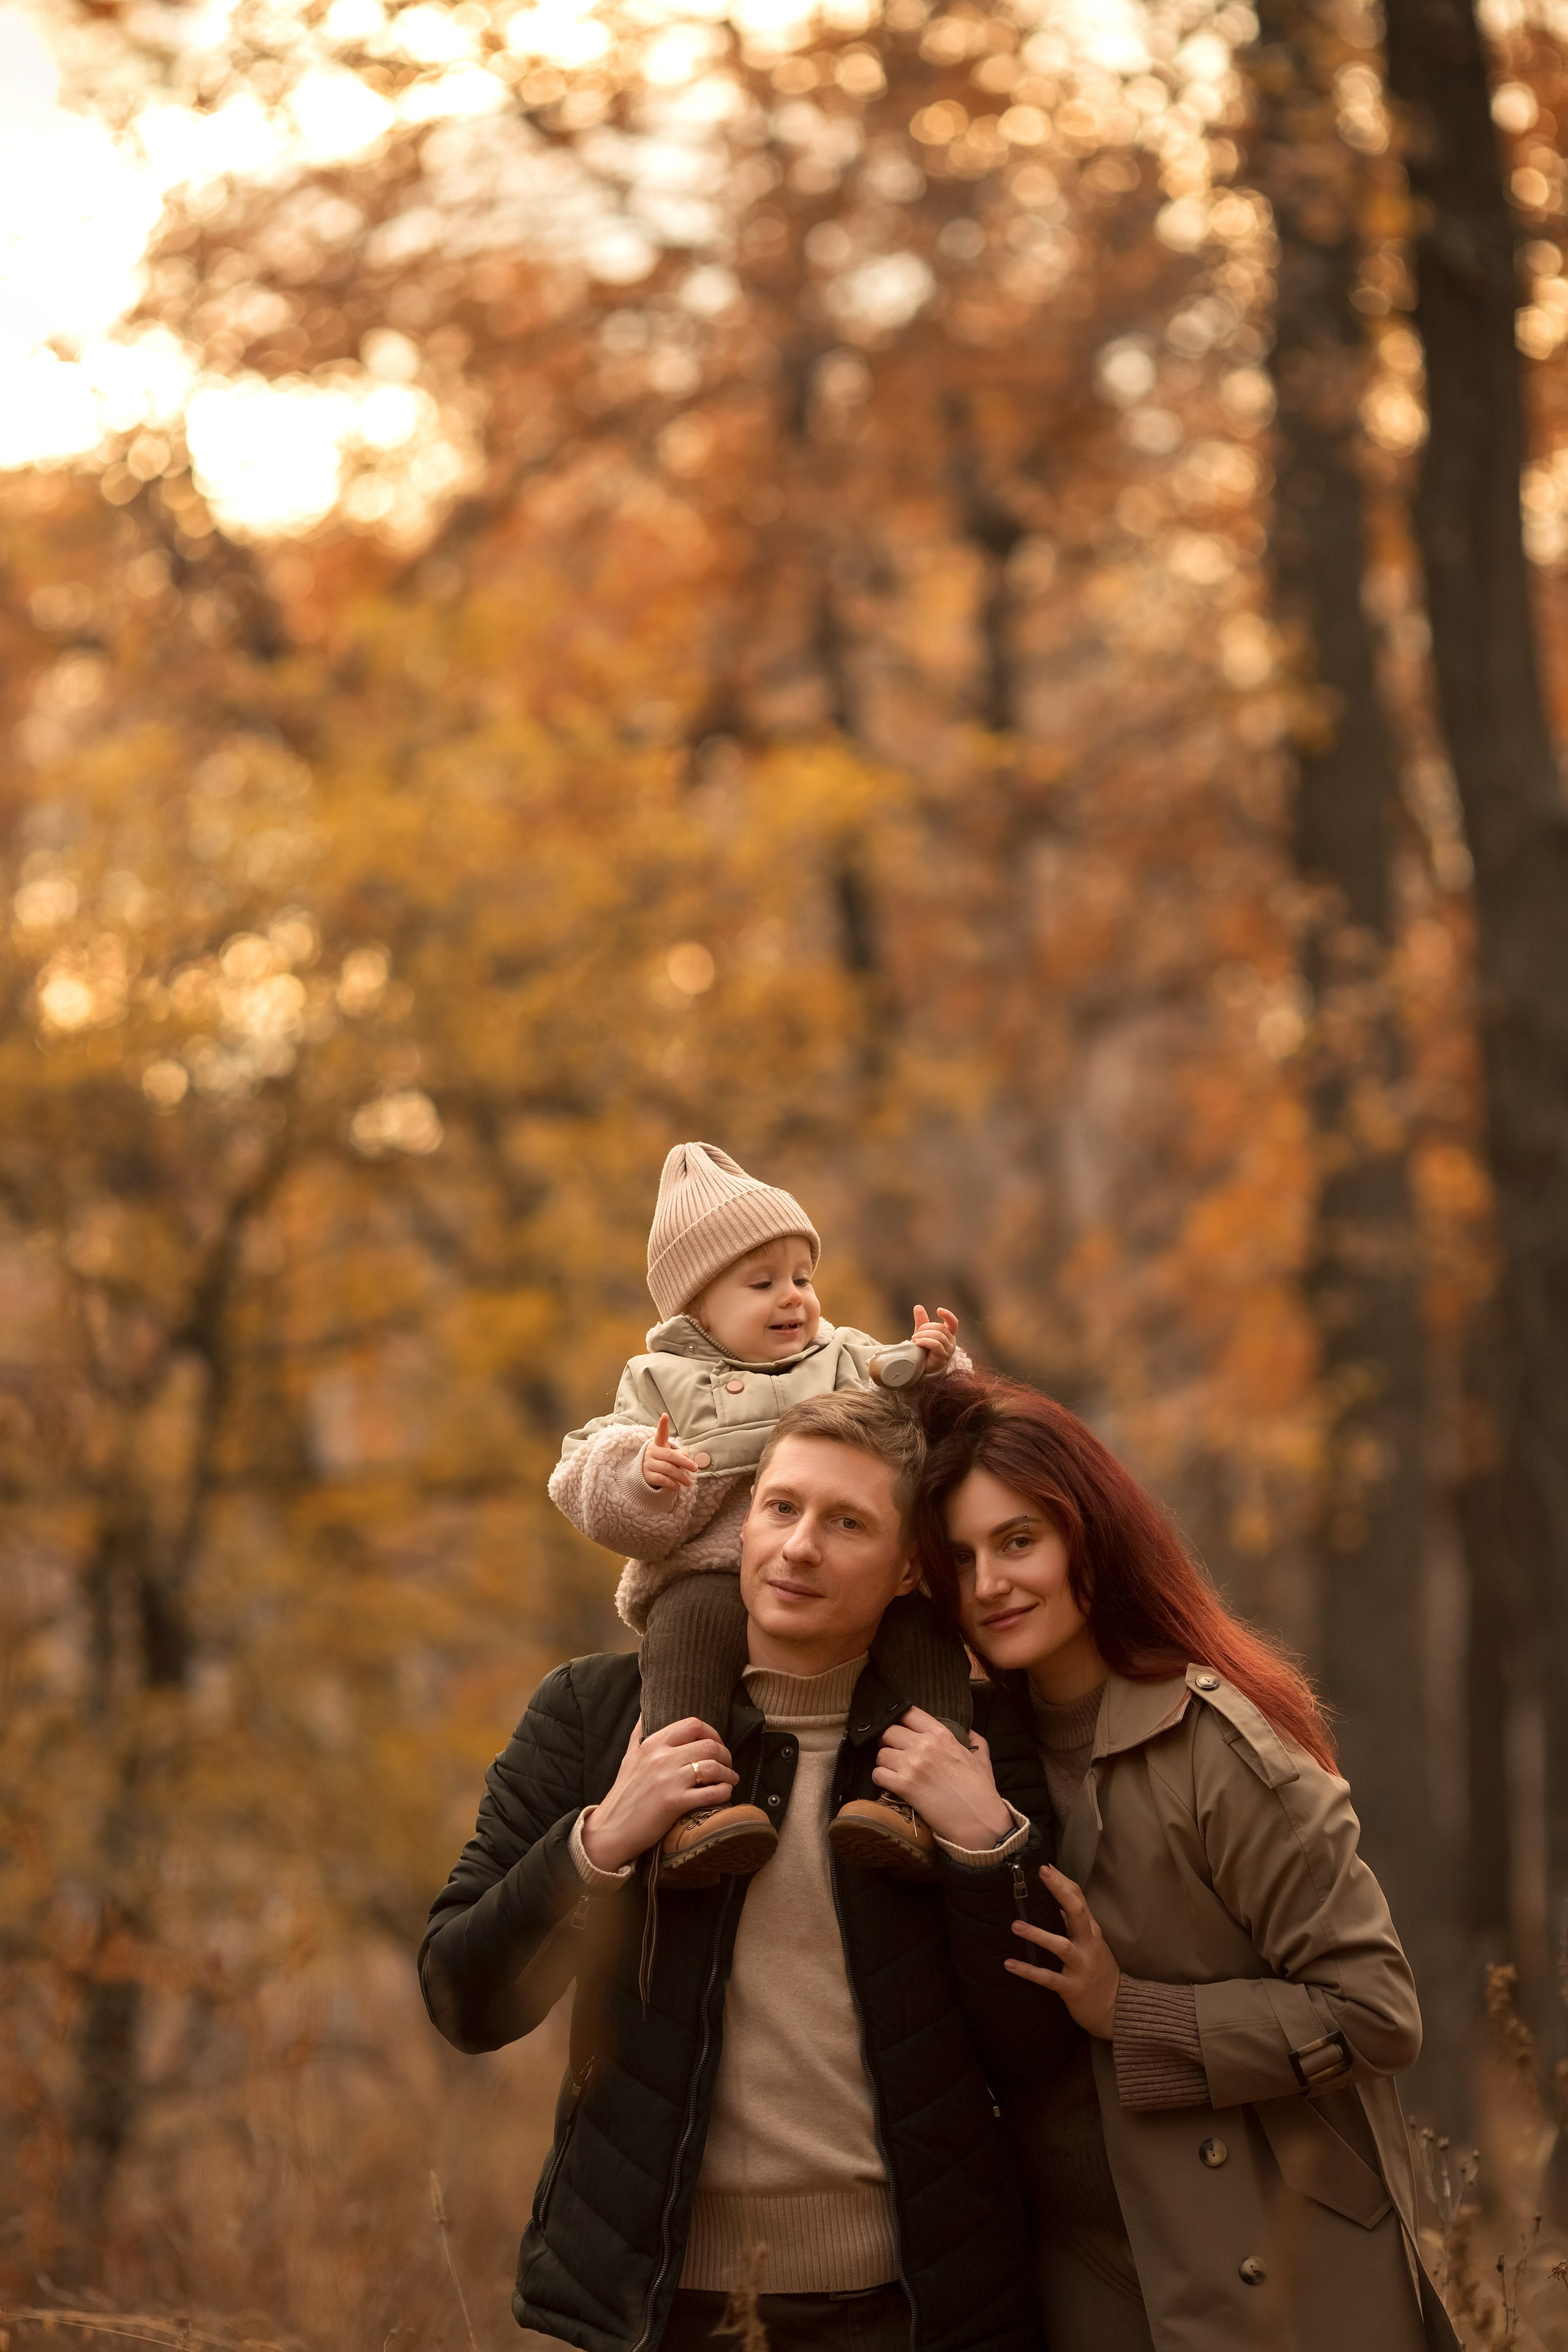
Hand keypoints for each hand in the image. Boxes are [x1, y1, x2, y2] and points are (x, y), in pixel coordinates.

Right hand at [579, 1715, 738, 1871]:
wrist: (611, 1829)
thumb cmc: (623, 1794)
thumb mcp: (628, 1758)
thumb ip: (638, 1735)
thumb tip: (645, 1713)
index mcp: (652, 1745)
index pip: (691, 1725)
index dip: (712, 1732)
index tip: (716, 1743)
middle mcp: (661, 1758)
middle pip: (708, 1745)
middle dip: (724, 1754)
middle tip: (727, 1763)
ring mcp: (668, 1780)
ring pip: (712, 1767)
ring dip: (728, 1773)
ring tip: (730, 1779)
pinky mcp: (674, 1803)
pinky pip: (711, 1793)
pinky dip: (723, 1791)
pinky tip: (724, 1793)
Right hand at [641, 1412, 700, 1493]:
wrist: (644, 1475)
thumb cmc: (661, 1461)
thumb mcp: (669, 1456)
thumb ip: (678, 1455)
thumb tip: (686, 1457)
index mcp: (658, 1444)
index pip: (661, 1433)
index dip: (662, 1425)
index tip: (665, 1415)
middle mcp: (652, 1452)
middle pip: (670, 1456)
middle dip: (685, 1463)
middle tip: (695, 1468)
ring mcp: (648, 1464)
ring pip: (668, 1469)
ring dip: (681, 1476)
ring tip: (689, 1482)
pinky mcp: (647, 1476)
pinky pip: (662, 1480)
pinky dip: (672, 1484)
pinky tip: (678, 1487)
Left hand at [871, 1708, 1013, 1849]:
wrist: (979, 1822)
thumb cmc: (981, 1791)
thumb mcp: (982, 1759)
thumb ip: (975, 1740)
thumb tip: (970, 1730)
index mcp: (941, 1735)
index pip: (908, 1713)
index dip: (900, 1719)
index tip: (900, 1728)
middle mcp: (924, 1746)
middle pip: (888, 1731)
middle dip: (888, 1741)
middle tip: (894, 1751)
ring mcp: (912, 1766)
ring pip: (880, 1754)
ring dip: (884, 1762)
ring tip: (893, 1770)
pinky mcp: (904, 1787)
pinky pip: (877, 1775)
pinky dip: (880, 1779)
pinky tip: (889, 1783)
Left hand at [910, 1305, 958, 1366]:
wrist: (920, 1367)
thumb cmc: (923, 1350)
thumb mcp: (922, 1334)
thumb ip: (922, 1321)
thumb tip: (918, 1306)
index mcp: (948, 1334)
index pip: (953, 1322)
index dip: (948, 1315)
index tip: (938, 1310)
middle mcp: (951, 1341)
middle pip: (940, 1327)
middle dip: (925, 1328)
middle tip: (915, 1335)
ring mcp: (948, 1350)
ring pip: (938, 1335)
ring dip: (923, 1336)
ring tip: (915, 1340)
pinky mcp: (943, 1357)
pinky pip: (936, 1344)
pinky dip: (925, 1341)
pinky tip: (918, 1343)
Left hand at [1006, 1864, 1121, 2038]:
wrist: (1116, 2007)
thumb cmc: (1099, 1969)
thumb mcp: (1091, 1942)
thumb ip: (1075, 1922)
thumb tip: (1058, 1897)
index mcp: (1092, 1931)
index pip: (1080, 1900)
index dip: (1063, 1882)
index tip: (1046, 1866)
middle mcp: (1089, 1945)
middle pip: (1078, 1913)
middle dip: (1061, 1892)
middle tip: (1042, 1874)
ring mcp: (1081, 1966)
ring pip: (1061, 1946)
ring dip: (1038, 1935)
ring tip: (1015, 1925)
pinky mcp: (1072, 1988)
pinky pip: (1048, 1978)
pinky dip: (1029, 1971)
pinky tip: (1010, 1964)